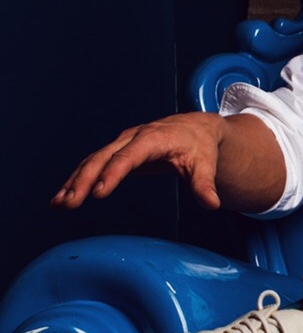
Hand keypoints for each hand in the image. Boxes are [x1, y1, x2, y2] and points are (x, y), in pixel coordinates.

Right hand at [53, 113, 227, 210]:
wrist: (196, 129)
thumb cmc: (200, 146)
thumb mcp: (205, 164)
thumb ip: (205, 184)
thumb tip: (212, 203)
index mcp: (154, 138)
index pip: (130, 156)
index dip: (114, 173)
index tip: (99, 192)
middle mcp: (133, 138)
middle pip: (104, 157)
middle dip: (85, 179)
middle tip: (70, 202)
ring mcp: (122, 143)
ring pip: (93, 160)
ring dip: (75, 181)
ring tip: (59, 203)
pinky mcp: (117, 151)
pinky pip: (93, 164)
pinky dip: (77, 179)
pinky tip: (63, 196)